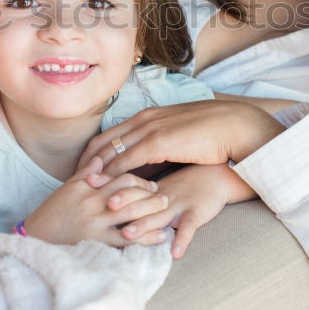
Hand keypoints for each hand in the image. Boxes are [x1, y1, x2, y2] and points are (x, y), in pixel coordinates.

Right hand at [24, 157, 169, 246]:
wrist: (35, 237)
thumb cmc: (52, 213)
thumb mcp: (67, 189)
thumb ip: (85, 174)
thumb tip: (100, 158)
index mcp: (88, 188)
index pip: (120, 178)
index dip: (139, 180)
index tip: (151, 184)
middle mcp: (94, 203)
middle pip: (130, 194)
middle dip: (150, 195)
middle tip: (165, 197)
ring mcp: (96, 223)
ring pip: (131, 215)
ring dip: (153, 214)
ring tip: (167, 214)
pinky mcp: (96, 242)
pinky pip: (126, 239)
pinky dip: (146, 238)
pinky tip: (159, 238)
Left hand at [79, 99, 284, 177]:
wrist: (234, 125)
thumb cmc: (211, 133)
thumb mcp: (177, 136)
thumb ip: (159, 145)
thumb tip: (147, 162)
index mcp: (147, 117)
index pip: (108, 136)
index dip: (93, 157)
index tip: (83, 175)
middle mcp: (143, 120)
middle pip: (102, 143)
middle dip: (86, 166)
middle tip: (74, 186)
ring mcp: (149, 129)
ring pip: (110, 152)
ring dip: (95, 173)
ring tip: (82, 192)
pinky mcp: (159, 142)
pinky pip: (128, 161)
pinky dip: (113, 176)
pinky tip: (107, 191)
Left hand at [118, 164, 254, 258]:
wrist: (217, 177)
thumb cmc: (185, 184)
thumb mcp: (159, 186)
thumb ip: (137, 190)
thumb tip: (105, 195)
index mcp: (151, 188)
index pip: (126, 184)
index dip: (108, 182)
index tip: (88, 181)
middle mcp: (162, 195)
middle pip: (139, 198)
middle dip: (122, 202)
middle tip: (106, 206)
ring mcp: (180, 203)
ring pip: (159, 214)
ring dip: (144, 225)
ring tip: (127, 234)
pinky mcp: (197, 212)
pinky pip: (190, 228)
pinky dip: (183, 240)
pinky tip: (175, 253)